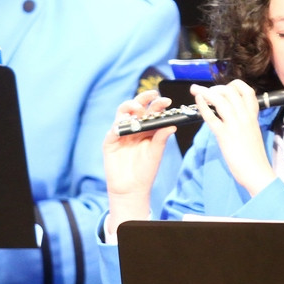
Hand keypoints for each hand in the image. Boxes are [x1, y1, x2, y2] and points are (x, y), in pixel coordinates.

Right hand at [103, 90, 175, 234]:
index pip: (152, 111)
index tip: (167, 100)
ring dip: (129, 107)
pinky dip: (118, 125)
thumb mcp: (156, 153)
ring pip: (122, 113)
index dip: (158, 104)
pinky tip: (125, 123)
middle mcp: (134, 127)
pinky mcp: (110, 141)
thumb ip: (162, 138)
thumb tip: (173, 125)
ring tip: (137, 108)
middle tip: (152, 94)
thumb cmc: (146, 170)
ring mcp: (121, 133)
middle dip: (143, 98)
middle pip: (136, 107)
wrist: (132, 188)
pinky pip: (113, 130)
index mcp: (147, 129)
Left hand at [191, 80, 275, 197]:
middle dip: (214, 87)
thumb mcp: (252, 132)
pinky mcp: (224, 135)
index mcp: (252, 116)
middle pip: (230, 91)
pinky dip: (203, 106)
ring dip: (204, 92)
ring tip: (194, 89)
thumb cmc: (254, 156)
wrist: (257, 172)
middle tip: (203, 91)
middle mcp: (244, 117)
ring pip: (220, 100)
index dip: (234, 85)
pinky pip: (212, 116)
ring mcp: (235, 125)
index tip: (223, 88)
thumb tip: (229, 114)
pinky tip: (197, 100)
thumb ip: (243, 121)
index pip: (247, 91)